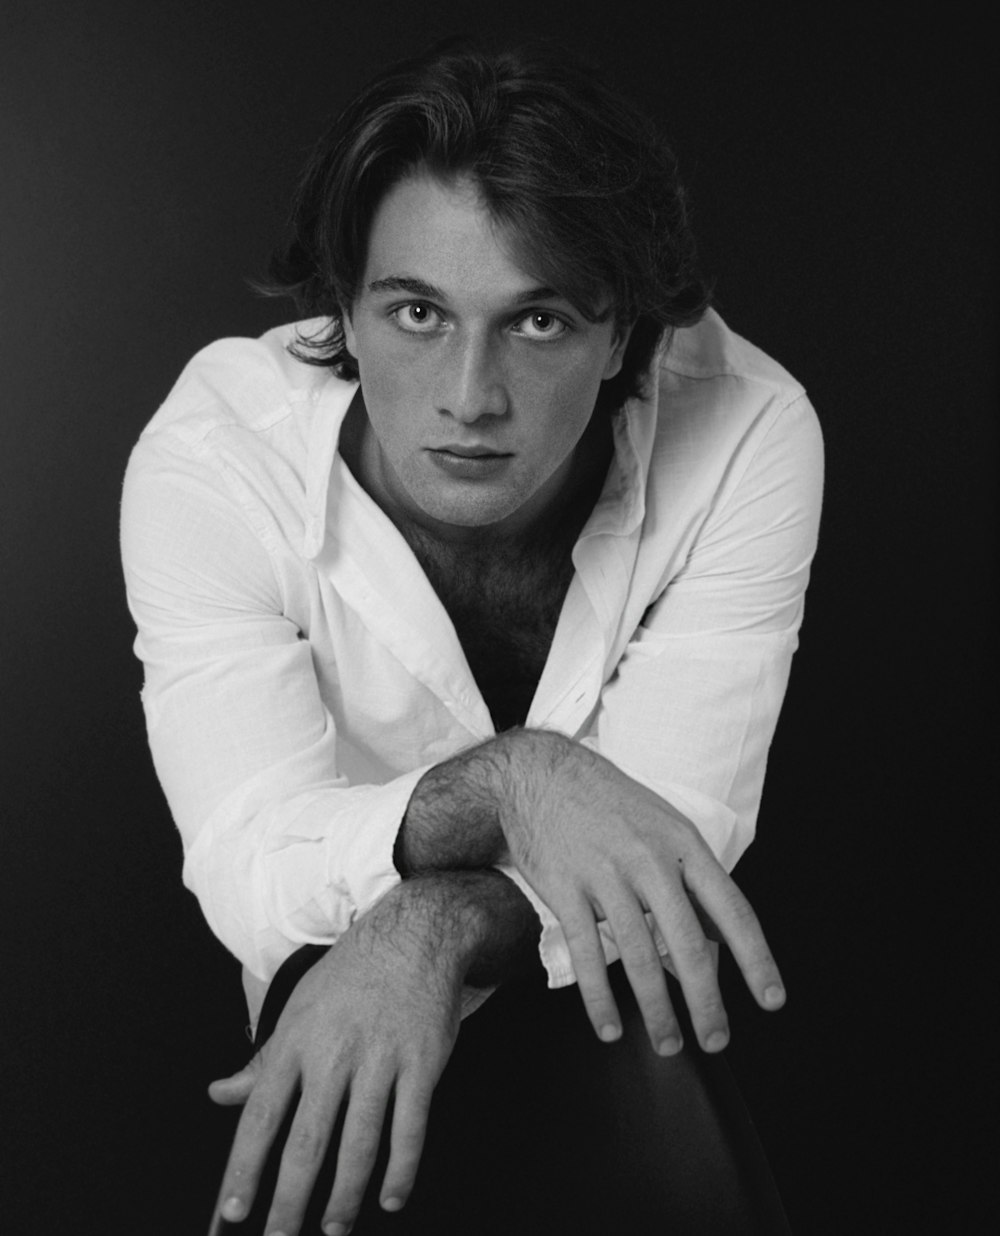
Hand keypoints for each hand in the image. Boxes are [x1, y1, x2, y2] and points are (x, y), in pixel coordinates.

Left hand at [207, 884, 465, 1235]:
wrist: (416, 934)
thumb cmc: (352, 974)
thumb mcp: (299, 1008)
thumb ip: (263, 1060)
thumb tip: (220, 1094)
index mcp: (297, 1040)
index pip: (261, 1116)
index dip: (244, 1168)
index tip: (232, 1211)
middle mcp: (334, 1053)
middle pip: (306, 1142)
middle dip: (289, 1201)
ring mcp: (381, 1058)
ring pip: (359, 1143)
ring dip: (344, 1196)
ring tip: (333, 1228)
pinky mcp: (421, 1063)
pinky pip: (410, 1128)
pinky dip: (401, 1170)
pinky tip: (391, 1197)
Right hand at [498, 730, 785, 1055]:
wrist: (540, 775)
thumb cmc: (610, 804)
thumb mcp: (663, 825)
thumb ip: (691, 878)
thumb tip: (721, 936)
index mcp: (683, 843)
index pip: (731, 909)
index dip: (755, 959)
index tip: (771, 1000)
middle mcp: (649, 859)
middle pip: (686, 943)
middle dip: (705, 1001)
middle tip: (716, 1041)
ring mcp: (605, 874)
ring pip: (638, 956)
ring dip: (656, 1011)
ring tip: (668, 1045)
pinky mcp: (565, 889)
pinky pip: (587, 954)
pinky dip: (599, 998)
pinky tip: (610, 1028)